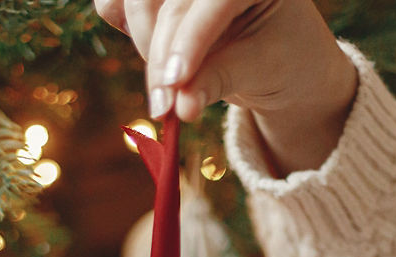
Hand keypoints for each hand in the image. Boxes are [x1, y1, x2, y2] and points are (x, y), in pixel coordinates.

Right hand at [92, 0, 358, 172]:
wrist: (277, 56)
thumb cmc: (280, 59)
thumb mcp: (260, 70)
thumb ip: (219, 81)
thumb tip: (181, 107)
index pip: (215, 0)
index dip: (191, 41)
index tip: (176, 85)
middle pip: (171, 4)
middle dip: (163, 57)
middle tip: (165, 107)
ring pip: (136, 1)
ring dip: (145, 46)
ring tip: (168, 88)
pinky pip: (115, 3)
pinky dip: (124, 26)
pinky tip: (151, 54)